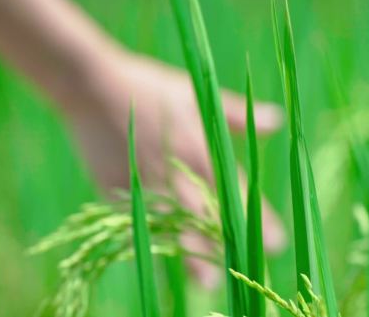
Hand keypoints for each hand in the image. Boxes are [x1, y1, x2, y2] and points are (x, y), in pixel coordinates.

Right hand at [64, 50, 285, 286]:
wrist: (92, 87)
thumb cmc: (149, 86)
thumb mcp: (196, 93)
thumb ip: (233, 115)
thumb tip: (277, 121)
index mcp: (198, 149)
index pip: (235, 191)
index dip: (257, 218)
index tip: (275, 243)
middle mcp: (174, 172)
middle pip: (205, 217)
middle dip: (224, 245)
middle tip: (243, 270)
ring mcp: (144, 183)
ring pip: (173, 227)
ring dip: (191, 255)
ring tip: (207, 282)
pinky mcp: (115, 189)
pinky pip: (137, 220)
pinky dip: (152, 239)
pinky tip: (162, 255)